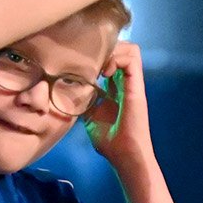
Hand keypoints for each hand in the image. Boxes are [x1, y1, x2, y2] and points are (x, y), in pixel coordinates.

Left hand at [85, 41, 155, 170]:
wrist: (125, 155)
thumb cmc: (109, 140)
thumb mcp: (89, 114)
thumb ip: (83, 100)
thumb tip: (65, 90)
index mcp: (116, 87)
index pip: (114, 57)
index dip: (100, 54)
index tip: (82, 63)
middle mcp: (127, 82)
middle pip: (123, 48)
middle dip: (106, 48)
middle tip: (90, 61)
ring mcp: (133, 83)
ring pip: (131, 49)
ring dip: (113, 51)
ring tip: (99, 67)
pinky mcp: (137, 87)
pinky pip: (132, 59)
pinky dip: (117, 59)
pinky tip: (104, 73)